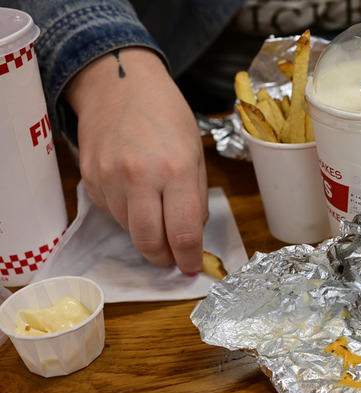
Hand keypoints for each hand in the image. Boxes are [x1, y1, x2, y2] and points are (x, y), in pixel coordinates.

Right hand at [65, 47, 208, 273]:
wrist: (120, 84)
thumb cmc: (166, 115)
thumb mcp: (195, 152)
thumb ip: (196, 196)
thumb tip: (192, 234)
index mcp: (176, 169)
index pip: (183, 232)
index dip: (188, 257)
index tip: (191, 266)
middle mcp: (140, 176)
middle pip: (149, 241)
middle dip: (163, 257)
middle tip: (173, 258)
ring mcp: (109, 177)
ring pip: (128, 229)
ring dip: (145, 232)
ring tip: (156, 213)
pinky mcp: (89, 177)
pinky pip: (110, 211)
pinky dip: (125, 212)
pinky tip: (134, 192)